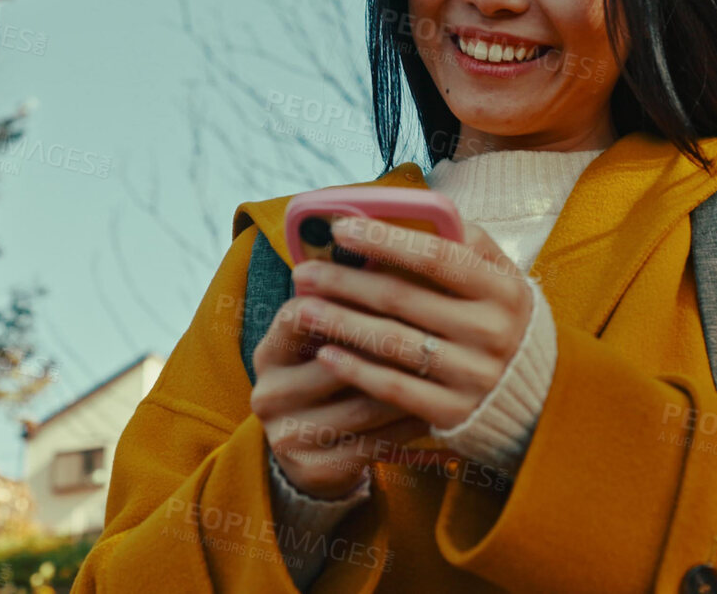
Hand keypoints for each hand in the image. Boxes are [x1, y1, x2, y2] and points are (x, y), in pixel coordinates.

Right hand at [251, 287, 429, 499]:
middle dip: (388, 343)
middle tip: (440, 323)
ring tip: (448, 366)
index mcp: (268, 352)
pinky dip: (409, 423)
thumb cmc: (333, 379)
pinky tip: (438, 407)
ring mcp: (288, 436)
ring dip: (409, 385)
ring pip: (363, 404)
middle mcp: (269, 393)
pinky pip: (375, 442)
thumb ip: (347, 303)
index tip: (397, 282)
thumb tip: (399, 247)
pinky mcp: (316, 470)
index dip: (345, 296)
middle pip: (336, 361)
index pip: (299, 313)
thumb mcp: (326, 342)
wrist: (317, 456)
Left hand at [288, 215, 534, 431]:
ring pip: (392, 343)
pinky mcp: (455, 413)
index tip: (341, 227)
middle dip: (346, 282)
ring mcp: (473, 375)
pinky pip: (394, 388)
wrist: (544, 403)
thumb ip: (468, 249)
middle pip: (403, 299)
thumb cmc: (508, 327)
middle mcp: (491, 332)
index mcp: (503, 289)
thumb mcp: (505, 284)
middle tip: (304, 272)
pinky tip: (325, 353)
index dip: (385, 239)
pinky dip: (356, 369)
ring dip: (340, 323)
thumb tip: (419, 208)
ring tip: (303, 308)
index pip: (436, 256)